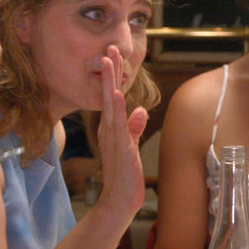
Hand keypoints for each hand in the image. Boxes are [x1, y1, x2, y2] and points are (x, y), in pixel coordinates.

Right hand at [92, 46, 149, 217]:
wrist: (119, 200)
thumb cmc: (125, 175)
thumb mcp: (131, 146)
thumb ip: (135, 128)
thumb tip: (140, 111)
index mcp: (112, 128)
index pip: (112, 97)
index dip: (113, 76)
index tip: (113, 56)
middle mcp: (109, 129)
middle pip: (109, 94)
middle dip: (109, 72)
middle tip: (108, 48)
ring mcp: (113, 138)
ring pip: (110, 104)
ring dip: (109, 82)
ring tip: (108, 61)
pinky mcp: (120, 148)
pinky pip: (117, 125)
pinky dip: (116, 109)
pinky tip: (115, 94)